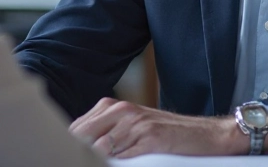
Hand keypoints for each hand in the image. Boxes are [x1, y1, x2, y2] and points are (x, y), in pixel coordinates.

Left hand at [69, 97, 248, 157]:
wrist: (207, 134)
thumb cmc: (168, 135)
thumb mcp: (133, 127)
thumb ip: (106, 134)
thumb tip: (78, 148)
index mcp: (112, 107)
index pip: (76, 128)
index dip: (68, 146)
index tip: (61, 156)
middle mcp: (122, 111)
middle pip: (82, 136)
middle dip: (77, 152)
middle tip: (72, 160)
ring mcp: (136, 123)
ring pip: (100, 148)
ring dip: (96, 159)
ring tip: (94, 163)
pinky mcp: (150, 138)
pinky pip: (123, 156)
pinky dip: (117, 163)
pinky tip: (118, 165)